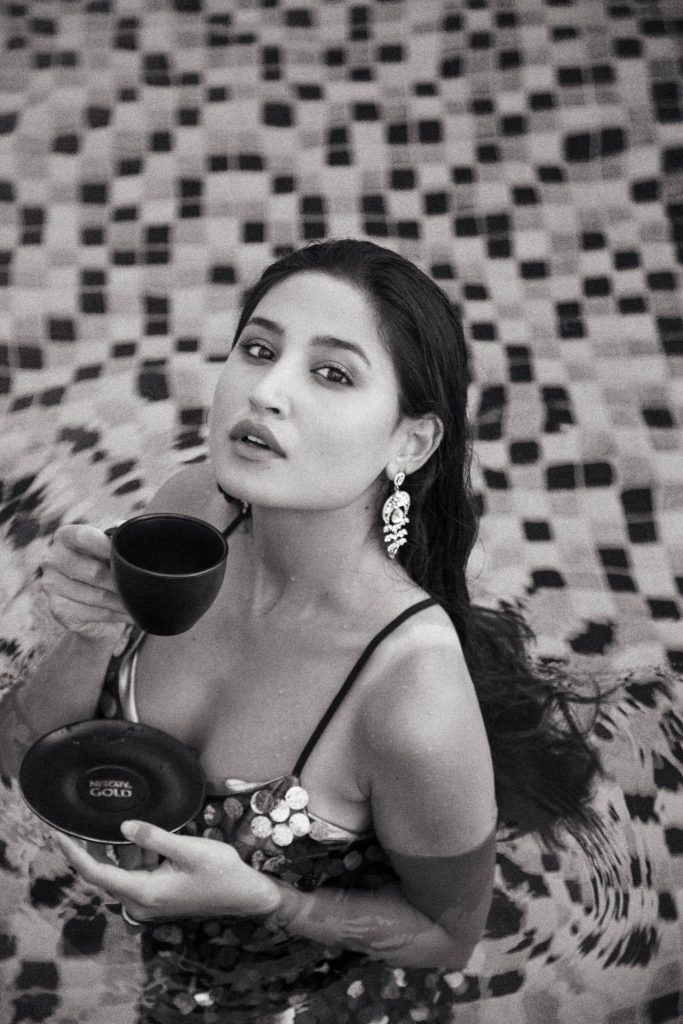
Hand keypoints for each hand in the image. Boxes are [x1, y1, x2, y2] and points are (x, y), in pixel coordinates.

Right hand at [40, 524, 130, 639]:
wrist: (87, 594)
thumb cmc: (102, 561)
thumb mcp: (108, 544)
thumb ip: (115, 534)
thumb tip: (122, 528)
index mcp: (64, 536)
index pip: (83, 537)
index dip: (107, 546)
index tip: (126, 555)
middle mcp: (52, 559)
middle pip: (94, 572)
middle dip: (121, 581)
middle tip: (140, 585)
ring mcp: (51, 585)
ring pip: (98, 596)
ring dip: (122, 601)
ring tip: (139, 601)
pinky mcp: (58, 609)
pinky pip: (94, 613)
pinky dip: (116, 615)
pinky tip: (128, 613)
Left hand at [53, 820, 281, 922]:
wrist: (245, 895)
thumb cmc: (220, 872)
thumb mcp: (188, 849)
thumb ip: (154, 837)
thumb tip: (124, 826)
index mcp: (143, 892)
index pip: (96, 873)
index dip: (74, 853)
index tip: (58, 833)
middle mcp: (140, 902)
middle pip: (103, 873)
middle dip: (90, 848)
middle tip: (77, 821)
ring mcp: (148, 901)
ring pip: (119, 872)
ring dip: (117, 849)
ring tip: (113, 821)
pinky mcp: (157, 896)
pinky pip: (134, 874)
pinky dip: (133, 855)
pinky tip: (140, 835)